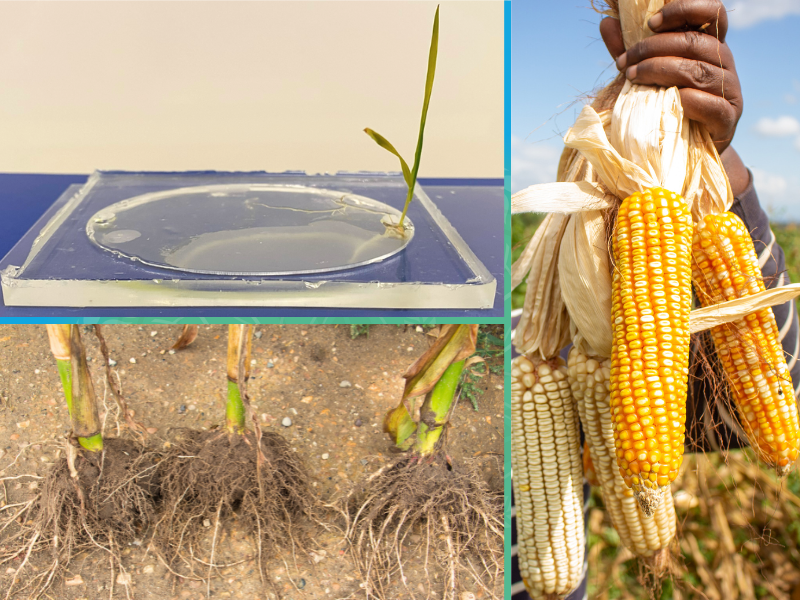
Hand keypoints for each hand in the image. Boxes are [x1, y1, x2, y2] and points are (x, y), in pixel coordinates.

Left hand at [599, 0, 741, 154]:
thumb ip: (631, 50)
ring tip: (631, 77)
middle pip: (694, 42)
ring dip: (659, 70)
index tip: (650, 23)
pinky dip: (687, 100)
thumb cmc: (666, 103)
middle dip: (652, 48)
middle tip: (624, 62)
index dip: (684, 9)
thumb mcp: (648, 73)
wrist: (685, 148)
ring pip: (698, 71)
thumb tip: (606, 23)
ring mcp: (730, 90)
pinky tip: (666, 100)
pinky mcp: (728, 118)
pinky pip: (711, 104)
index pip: (712, 12)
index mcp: (709, 44)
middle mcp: (724, 62)